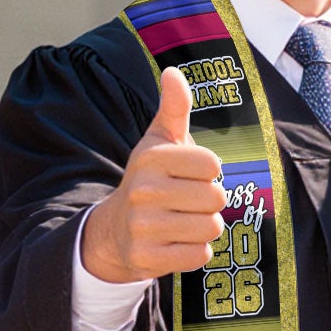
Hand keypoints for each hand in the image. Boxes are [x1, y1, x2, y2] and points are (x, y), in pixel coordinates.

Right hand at [79, 67, 227, 283]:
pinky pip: (199, 256)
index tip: (189, 174)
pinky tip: (176, 242)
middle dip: (209, 202)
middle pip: (216, 198)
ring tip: (182, 222)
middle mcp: (144, 190)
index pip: (212, 164)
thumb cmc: (149, 180)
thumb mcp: (159, 142)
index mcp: (152, 158)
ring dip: (204, 227)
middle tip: (187, 202)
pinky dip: (195, 252)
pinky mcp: (147, 258)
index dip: (208, 172)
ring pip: (211, 228)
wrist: (114, 230)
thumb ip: (174, 108)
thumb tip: (173, 72)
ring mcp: (143, 227)